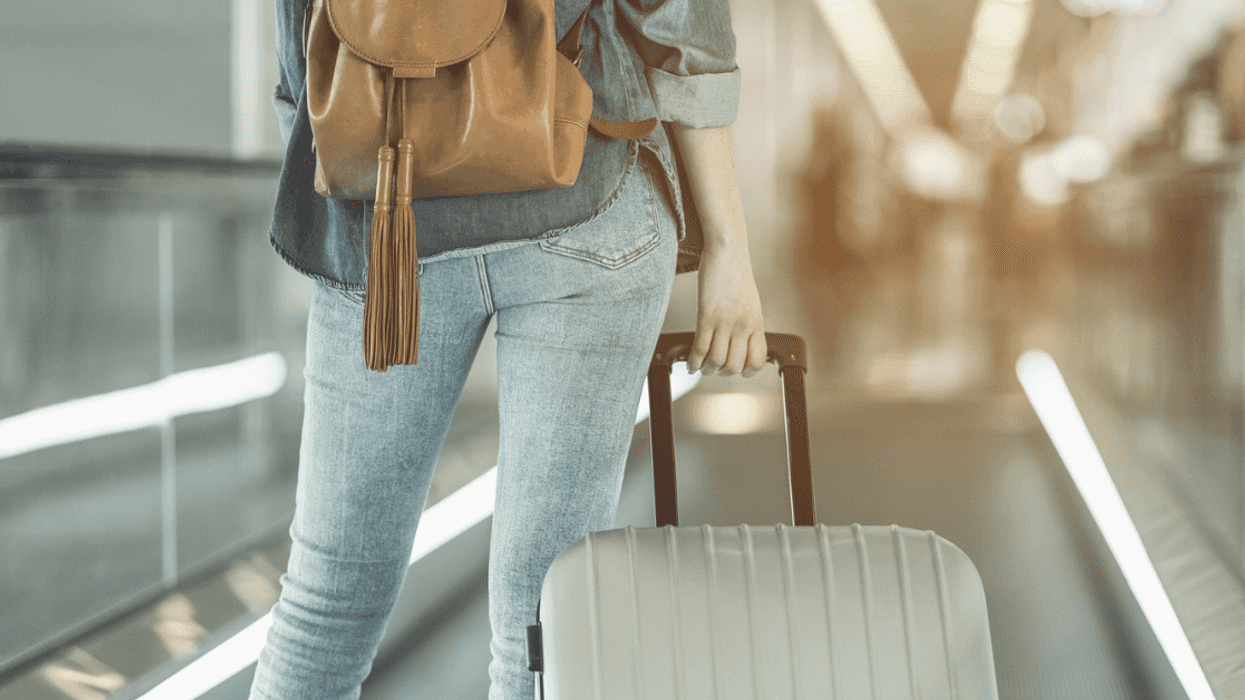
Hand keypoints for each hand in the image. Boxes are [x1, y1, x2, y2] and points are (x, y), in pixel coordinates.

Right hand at [686, 237, 766, 376]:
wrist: (728, 250)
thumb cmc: (736, 273)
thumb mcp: (749, 302)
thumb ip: (747, 322)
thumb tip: (740, 341)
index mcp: (756, 323)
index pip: (757, 360)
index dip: (746, 371)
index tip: (736, 369)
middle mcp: (743, 325)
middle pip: (734, 366)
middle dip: (722, 373)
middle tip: (714, 369)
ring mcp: (725, 321)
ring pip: (717, 361)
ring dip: (706, 370)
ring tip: (701, 367)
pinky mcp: (707, 314)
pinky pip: (700, 347)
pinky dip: (693, 361)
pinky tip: (690, 363)